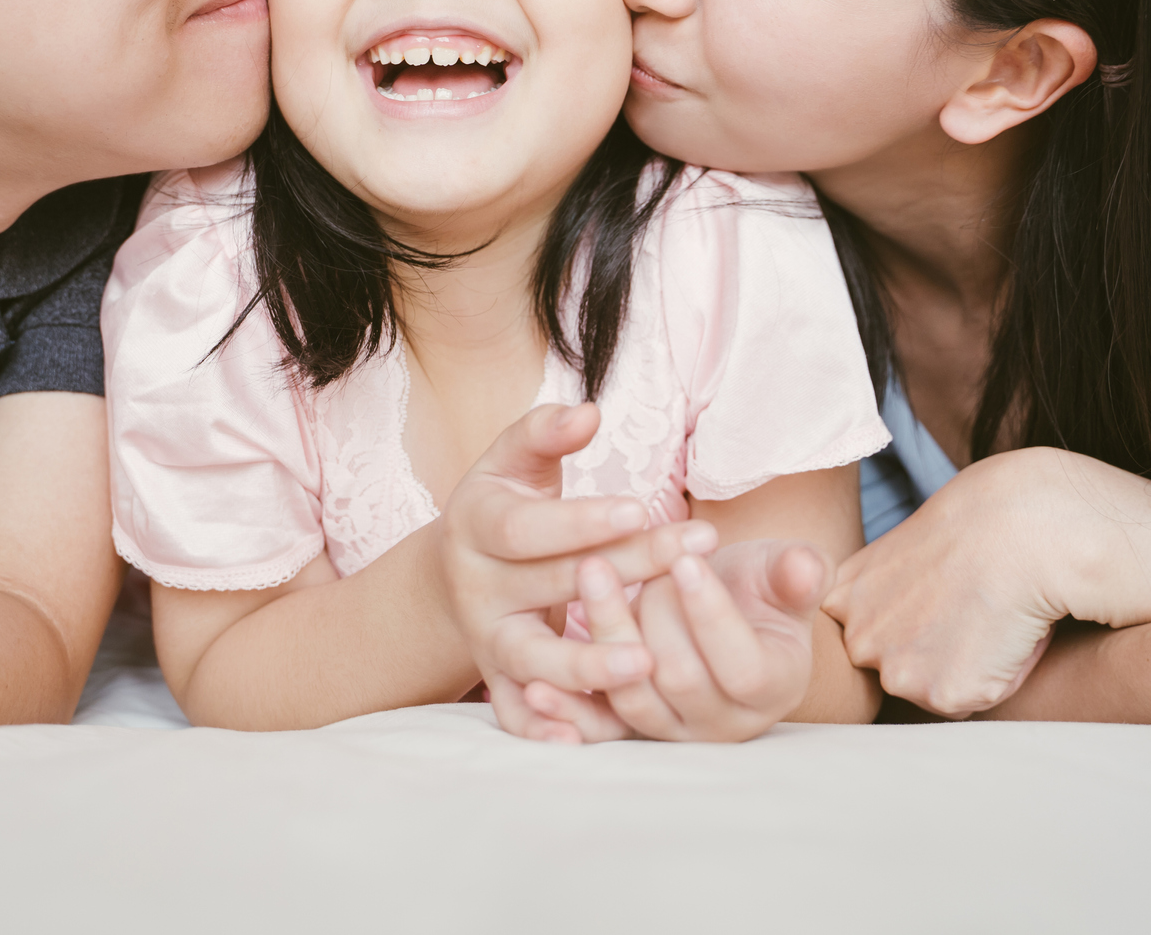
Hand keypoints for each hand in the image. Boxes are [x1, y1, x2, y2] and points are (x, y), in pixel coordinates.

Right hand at [438, 402, 716, 741]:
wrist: (457, 573)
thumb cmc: (503, 506)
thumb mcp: (513, 462)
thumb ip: (544, 433)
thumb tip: (587, 411)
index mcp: (475, 526)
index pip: (528, 528)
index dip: (583, 519)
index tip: (644, 506)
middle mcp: (476, 587)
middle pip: (550, 585)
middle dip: (626, 569)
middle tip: (693, 552)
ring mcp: (485, 640)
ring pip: (531, 659)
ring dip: (587, 662)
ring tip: (648, 660)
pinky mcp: (498, 679)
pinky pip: (516, 713)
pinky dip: (545, 728)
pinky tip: (585, 738)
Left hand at [519, 540, 828, 742]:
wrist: (718, 605)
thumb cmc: (754, 586)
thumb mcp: (780, 573)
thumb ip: (795, 574)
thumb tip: (807, 567)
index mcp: (772, 687)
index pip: (743, 665)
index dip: (713, 614)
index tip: (683, 560)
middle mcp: (724, 723)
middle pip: (680, 680)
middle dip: (649, 615)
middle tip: (615, 558)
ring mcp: (674, 730)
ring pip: (633, 697)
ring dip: (604, 637)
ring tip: (587, 575)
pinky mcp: (630, 729)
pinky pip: (599, 729)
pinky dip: (568, 712)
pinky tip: (536, 688)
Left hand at [823, 447, 1150, 717]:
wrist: (1027, 526)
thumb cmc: (980, 523)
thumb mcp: (905, 547)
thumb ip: (885, 590)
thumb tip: (895, 615)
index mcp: (841, 598)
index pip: (870, 635)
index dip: (915, 617)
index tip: (940, 591)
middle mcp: (857, 638)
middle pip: (897, 668)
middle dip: (931, 648)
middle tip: (967, 606)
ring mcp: (895, 671)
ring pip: (933, 688)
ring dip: (964, 664)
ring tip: (986, 618)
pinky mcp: (941, 695)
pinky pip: (972, 700)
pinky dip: (996, 676)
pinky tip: (1005, 635)